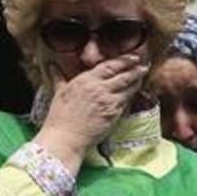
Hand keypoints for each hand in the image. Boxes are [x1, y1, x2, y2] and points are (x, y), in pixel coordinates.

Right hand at [34, 55, 147, 170]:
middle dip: (136, 69)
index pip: (109, 66)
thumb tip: (52, 67)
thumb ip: (58, 77)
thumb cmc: (59, 117)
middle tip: (144, 65)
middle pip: (123, 75)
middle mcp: (99, 88)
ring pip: (128, 88)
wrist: (65, 137)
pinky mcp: (114, 114)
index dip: (124, 60)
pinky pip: (126, 102)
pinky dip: (131, 96)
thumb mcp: (58, 93)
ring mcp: (108, 101)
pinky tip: (134, 94)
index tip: (133, 57)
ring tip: (142, 76)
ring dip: (137, 81)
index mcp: (86, 80)